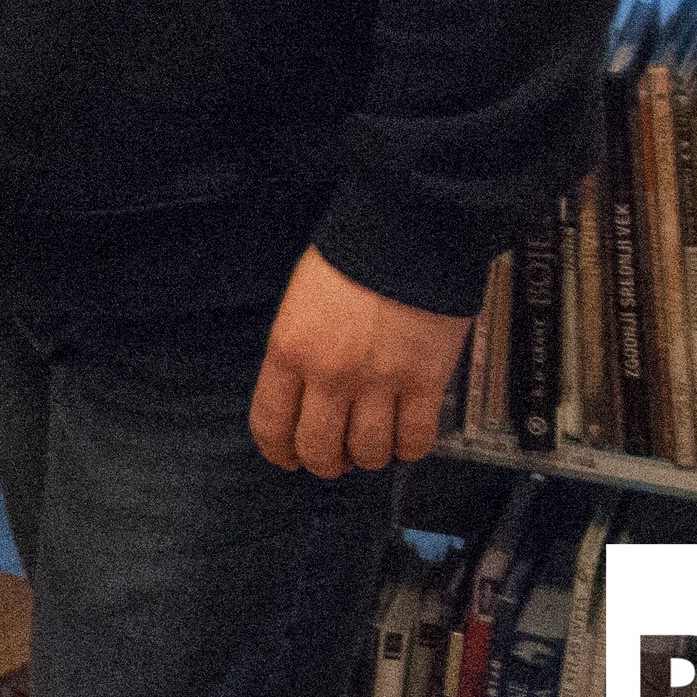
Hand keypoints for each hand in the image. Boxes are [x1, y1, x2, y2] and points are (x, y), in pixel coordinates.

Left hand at [249, 246, 472, 476]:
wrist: (405, 232)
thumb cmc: (351, 260)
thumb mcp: (300, 304)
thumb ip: (297, 354)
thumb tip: (303, 398)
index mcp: (289, 351)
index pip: (271, 424)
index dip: (279, 451)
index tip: (287, 458)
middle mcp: (329, 374)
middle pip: (319, 451)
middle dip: (325, 463)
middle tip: (335, 459)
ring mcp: (379, 382)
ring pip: (369, 453)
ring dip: (370, 457)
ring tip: (373, 443)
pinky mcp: (425, 383)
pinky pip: (415, 441)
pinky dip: (410, 449)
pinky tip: (406, 436)